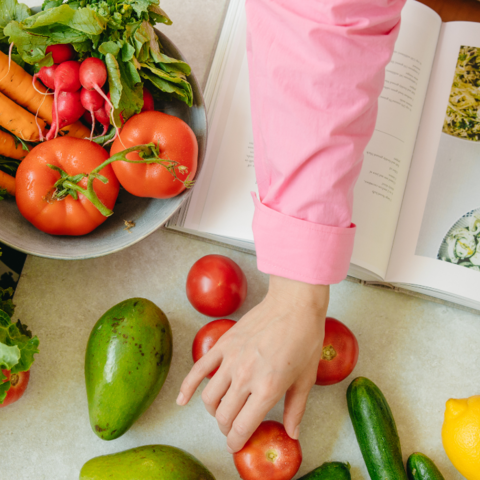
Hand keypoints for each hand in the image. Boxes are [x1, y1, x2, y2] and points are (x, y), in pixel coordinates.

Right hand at [177, 274, 328, 452]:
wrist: (293, 304)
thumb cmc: (304, 339)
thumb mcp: (306, 378)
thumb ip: (296, 409)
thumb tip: (292, 433)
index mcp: (267, 388)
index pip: (242, 428)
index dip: (236, 442)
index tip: (237, 445)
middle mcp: (245, 377)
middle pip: (223, 416)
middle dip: (227, 429)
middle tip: (235, 428)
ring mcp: (231, 359)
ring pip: (209, 398)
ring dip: (213, 411)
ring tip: (223, 410)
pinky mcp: (223, 344)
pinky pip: (198, 370)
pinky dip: (187, 387)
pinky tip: (182, 400)